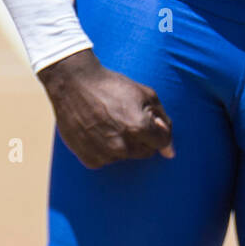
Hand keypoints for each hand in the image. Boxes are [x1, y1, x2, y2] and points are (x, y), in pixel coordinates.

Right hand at [38, 49, 174, 169]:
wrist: (73, 85)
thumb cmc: (112, 86)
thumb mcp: (145, 94)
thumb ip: (163, 121)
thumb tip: (170, 152)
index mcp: (140, 128)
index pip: (162, 142)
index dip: (157, 130)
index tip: (146, 119)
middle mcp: (123, 145)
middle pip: (145, 152)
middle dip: (141, 138)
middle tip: (125, 118)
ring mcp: (106, 155)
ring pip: (126, 156)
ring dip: (123, 144)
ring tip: (108, 122)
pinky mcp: (91, 160)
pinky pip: (107, 160)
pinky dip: (105, 149)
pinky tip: (97, 131)